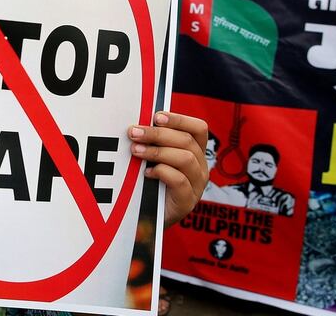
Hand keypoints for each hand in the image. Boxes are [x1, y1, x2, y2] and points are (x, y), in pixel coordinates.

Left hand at [128, 111, 207, 226]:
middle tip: (134, 132)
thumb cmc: (151, 184)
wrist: (149, 219)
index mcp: (195, 152)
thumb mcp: (154, 159)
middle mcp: (200, 167)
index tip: (156, 116)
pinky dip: (162, 172)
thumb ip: (153, 143)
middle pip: (187, 141)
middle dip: (158, 134)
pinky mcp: (187, 202)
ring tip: (135, 151)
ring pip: (186, 159)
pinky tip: (146, 172)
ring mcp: (197, 185)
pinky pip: (179, 181)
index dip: (179, 119)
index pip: (198, 129)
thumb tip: (137, 123)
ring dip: (157, 151)